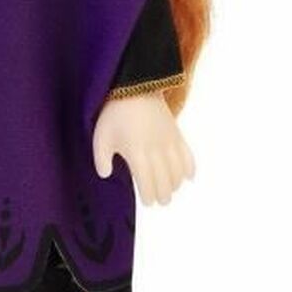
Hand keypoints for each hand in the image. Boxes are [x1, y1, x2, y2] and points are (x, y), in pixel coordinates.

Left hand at [92, 92, 194, 206]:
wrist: (135, 88)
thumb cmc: (114, 114)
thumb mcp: (101, 137)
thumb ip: (101, 159)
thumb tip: (105, 175)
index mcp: (137, 154)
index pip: (147, 184)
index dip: (149, 197)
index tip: (148, 202)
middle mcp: (156, 152)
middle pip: (166, 182)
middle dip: (164, 195)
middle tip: (160, 201)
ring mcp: (169, 143)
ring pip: (178, 172)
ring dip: (176, 185)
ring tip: (170, 190)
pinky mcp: (177, 134)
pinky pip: (188, 156)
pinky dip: (190, 169)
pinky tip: (188, 177)